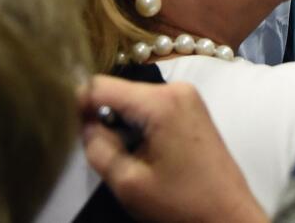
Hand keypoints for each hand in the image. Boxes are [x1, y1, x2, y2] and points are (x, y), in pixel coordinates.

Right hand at [80, 75, 267, 222]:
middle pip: (119, 91)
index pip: (100, 85)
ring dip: (122, 123)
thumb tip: (85, 122)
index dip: (77, 102)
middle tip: (98, 150)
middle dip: (103, 117)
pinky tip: (142, 153)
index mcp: (160, 101)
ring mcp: (188, 95)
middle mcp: (176, 87)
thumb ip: (98, 147)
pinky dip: (139, 125)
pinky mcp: (192, 107)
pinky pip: (152, 107)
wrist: (230, 218)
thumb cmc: (182, 205)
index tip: (64, 124)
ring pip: (134, 100)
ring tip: (123, 157)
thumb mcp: (129, 183)